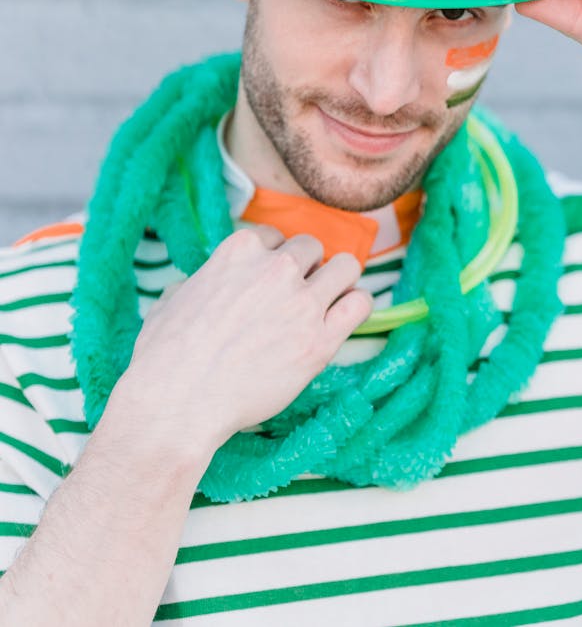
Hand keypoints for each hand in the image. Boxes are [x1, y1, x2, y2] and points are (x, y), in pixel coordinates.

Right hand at [121, 226, 371, 456]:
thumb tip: (193, 286)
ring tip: (326, 303)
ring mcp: (302, 302)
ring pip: (347, 266)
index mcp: (240, 250)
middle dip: (306, 269)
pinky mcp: (320, 340)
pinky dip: (356, 307)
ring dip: (338, 281)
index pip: (275, 236)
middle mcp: (277, 267)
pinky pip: (361, 304)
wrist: (179, 401)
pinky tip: (342, 320)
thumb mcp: (170, 300)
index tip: (268, 281)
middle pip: (312, 247)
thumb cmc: (164, 356)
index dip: (273, 259)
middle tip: (295, 298)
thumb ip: (195, 284)